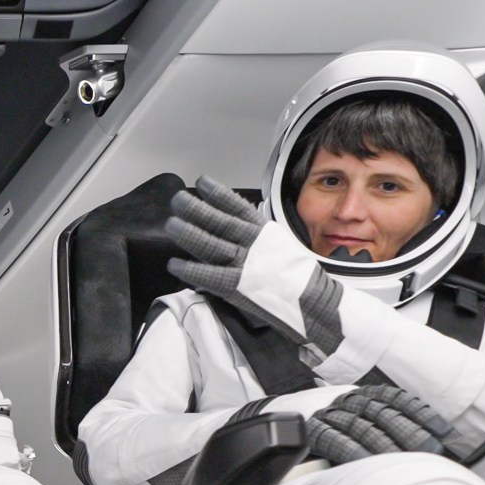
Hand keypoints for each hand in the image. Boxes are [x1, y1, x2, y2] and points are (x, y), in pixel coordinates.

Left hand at [165, 176, 345, 354]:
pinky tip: (174, 263)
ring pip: (210, 243)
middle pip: (219, 221)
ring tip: (172, 224)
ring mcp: (244, 263)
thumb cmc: (297, 275)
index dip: (218, 193)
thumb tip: (235, 223)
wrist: (313, 302)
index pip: (238, 207)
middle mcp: (253, 243)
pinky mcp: (237, 285)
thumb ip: (257, 235)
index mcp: (264, 231)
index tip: (202, 182)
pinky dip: (190, 268)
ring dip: (188, 233)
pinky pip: (208, 274)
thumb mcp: (280, 245)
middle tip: (177, 200)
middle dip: (196, 209)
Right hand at [304, 385, 456, 464]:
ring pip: (363, 425)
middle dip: (410, 430)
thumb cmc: (323, 423)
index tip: (444, 430)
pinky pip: (334, 439)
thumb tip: (420, 445)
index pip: (396, 398)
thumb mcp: (353, 418)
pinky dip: (352, 450)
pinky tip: (368, 461)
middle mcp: (346, 399)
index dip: (421, 413)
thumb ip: (378, 425)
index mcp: (360, 393)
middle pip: (383, 412)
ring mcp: (328, 413)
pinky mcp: (311, 430)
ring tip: (407, 460)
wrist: (276, 417)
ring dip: (387, 444)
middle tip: (432, 449)